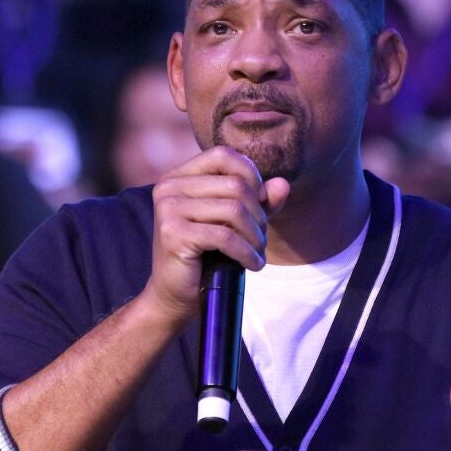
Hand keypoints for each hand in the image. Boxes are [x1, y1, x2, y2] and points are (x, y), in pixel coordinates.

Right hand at [143, 146, 290, 325]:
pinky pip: (225, 237)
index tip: (261, 203)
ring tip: (258, 252)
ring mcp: (168, 209)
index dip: (250, 175)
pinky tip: (254, 265)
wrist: (174, 295)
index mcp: (178, 176)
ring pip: (233, 210)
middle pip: (234, 185)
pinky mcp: (173, 234)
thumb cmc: (205, 255)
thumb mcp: (234, 222)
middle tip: (260, 239)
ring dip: (255, 235)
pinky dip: (247, 252)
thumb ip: (258, 200)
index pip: (223, 155)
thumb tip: (283, 184)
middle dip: (258, 214)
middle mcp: (169, 187)